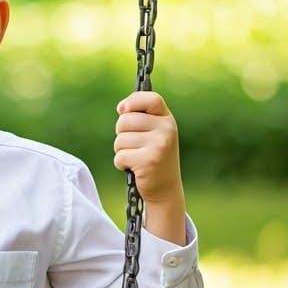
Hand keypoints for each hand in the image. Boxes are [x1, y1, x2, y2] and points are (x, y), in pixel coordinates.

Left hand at [113, 91, 185, 244]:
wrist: (165, 189)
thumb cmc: (154, 157)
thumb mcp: (154, 133)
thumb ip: (140, 117)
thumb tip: (121, 108)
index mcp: (167, 119)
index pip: (151, 98)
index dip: (132, 101)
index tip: (122, 110)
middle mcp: (166, 130)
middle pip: (124, 120)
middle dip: (121, 133)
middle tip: (133, 145)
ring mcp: (159, 145)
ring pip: (119, 140)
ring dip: (121, 151)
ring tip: (136, 158)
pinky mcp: (148, 161)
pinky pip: (120, 156)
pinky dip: (121, 164)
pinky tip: (134, 168)